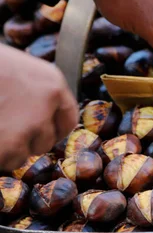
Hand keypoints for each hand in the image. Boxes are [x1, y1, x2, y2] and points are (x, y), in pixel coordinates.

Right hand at [0, 44, 78, 170]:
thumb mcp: (22, 70)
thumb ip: (37, 94)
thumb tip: (41, 117)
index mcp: (52, 86)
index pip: (67, 120)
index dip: (53, 129)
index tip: (43, 133)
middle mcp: (45, 109)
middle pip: (45, 142)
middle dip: (27, 141)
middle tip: (5, 129)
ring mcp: (25, 129)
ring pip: (20, 157)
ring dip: (6, 151)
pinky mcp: (6, 146)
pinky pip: (2, 162)